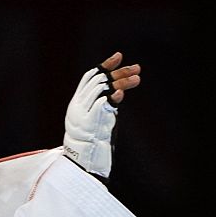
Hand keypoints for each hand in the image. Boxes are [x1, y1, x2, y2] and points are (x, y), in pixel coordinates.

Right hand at [62, 52, 140, 176]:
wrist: (82, 160)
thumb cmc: (92, 141)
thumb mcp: (97, 118)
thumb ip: (104, 103)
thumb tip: (120, 90)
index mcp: (78, 102)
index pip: (90, 77)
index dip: (105, 65)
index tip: (119, 56)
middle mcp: (78, 104)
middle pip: (99, 80)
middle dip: (119, 72)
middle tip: (137, 68)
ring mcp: (83, 112)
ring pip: (102, 89)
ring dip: (121, 82)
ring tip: (137, 78)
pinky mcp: (90, 121)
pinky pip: (101, 104)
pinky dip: (112, 97)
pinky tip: (122, 92)